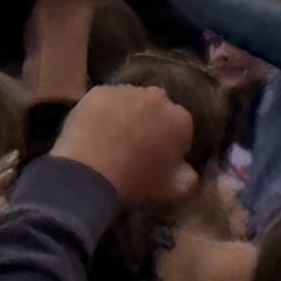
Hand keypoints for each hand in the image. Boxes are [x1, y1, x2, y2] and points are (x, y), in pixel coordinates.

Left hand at [49, 80, 197, 212]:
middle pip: (158, 109)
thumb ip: (189, 176)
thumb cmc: (139, 182)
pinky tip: (96, 132)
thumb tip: (185, 167)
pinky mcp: (98, 90)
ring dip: (128, 115)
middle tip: (138, 149)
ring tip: (114, 141)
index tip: (163, 161)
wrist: (92, 172)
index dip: (174, 146)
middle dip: (153, 124)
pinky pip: (106, 101)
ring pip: (132, 101)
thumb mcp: (176, 190)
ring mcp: (125, 90)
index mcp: (181, 119)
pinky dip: (104, 112)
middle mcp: (157, 96)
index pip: (183, 129)